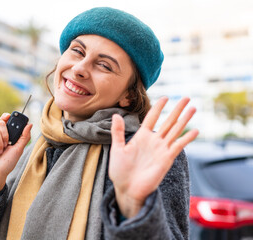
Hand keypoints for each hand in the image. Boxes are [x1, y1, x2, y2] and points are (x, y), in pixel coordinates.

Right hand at [0, 113, 31, 199]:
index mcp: (5, 135)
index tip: (9, 116)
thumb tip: (30, 124)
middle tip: (7, 144)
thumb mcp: (19, 149)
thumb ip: (24, 136)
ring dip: (0, 145)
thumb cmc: (8, 162)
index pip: (5, 121)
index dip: (6, 117)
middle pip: (1, 124)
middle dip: (6, 134)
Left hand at [109, 97, 198, 217]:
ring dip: (184, 120)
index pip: (152, 117)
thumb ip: (118, 132)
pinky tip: (195, 130)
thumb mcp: (117, 148)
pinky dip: (186, 139)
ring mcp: (161, 150)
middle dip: (177, 110)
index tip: (165, 97)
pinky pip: (178, 146)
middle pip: (168, 121)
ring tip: (193, 108)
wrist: (126, 190)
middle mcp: (154, 141)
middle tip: (187, 98)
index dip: (159, 107)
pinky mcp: (166, 159)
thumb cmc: (120, 170)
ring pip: (175, 131)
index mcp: (141, 137)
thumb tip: (116, 114)